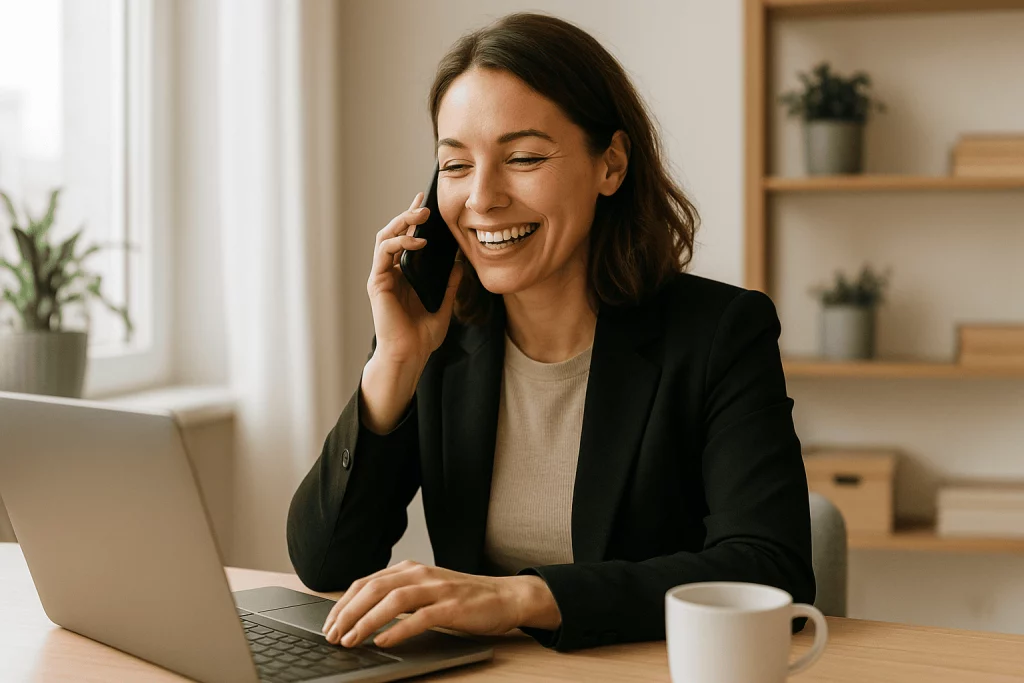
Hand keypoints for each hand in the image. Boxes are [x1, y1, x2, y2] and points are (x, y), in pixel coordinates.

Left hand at [320, 561, 561, 648]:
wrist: (505, 596)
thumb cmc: (463, 598)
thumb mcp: (426, 591)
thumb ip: (399, 596)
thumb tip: (362, 614)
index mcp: (410, 569)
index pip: (366, 582)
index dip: (343, 603)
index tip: (329, 624)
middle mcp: (420, 574)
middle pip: (374, 588)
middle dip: (348, 613)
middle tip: (333, 636)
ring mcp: (437, 589)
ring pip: (393, 600)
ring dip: (367, 621)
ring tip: (352, 640)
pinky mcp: (453, 606)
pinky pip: (421, 617)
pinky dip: (400, 629)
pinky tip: (385, 642)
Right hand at [367, 193, 462, 367]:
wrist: (409, 356)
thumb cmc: (422, 337)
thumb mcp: (443, 305)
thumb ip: (450, 285)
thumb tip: (460, 263)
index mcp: (403, 276)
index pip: (406, 241)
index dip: (414, 221)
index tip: (427, 205)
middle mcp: (390, 273)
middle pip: (394, 234)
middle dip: (407, 215)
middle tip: (425, 205)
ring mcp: (381, 276)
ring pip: (385, 237)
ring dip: (402, 222)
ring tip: (421, 215)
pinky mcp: (377, 282)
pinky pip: (384, 253)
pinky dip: (399, 242)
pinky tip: (418, 241)